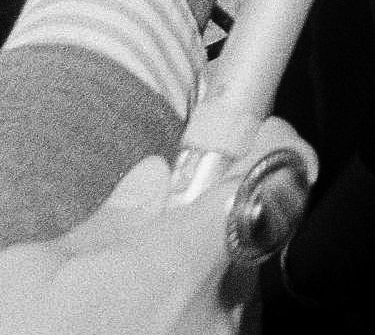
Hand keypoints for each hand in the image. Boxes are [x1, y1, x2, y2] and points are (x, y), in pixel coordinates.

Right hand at [0, 116, 312, 334]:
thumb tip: (150, 181)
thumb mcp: (26, 279)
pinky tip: (129, 330)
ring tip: (118, 307)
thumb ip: (105, 223)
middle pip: (244, 238)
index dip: (271, 144)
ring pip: (228, 290)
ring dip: (188, 285)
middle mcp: (222, 311)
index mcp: (183, 264)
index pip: (275, 176)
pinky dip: (181, 323)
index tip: (259, 133)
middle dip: (203, 230)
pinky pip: (213, 330)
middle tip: (144, 238)